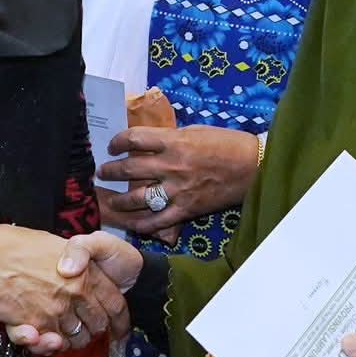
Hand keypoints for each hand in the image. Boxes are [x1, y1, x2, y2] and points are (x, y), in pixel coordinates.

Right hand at [0, 218, 127, 354]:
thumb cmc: (13, 245)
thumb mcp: (55, 244)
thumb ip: (75, 260)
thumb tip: (81, 272)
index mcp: (85, 273)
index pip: (115, 303)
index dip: (120, 319)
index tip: (120, 328)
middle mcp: (74, 295)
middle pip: (97, 325)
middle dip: (94, 331)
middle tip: (88, 332)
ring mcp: (54, 312)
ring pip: (74, 339)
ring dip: (71, 341)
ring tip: (63, 335)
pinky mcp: (33, 326)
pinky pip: (49, 345)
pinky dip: (47, 346)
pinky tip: (44, 338)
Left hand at [96, 125, 259, 238]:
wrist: (252, 166)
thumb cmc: (227, 144)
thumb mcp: (195, 132)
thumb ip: (170, 138)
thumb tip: (148, 143)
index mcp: (174, 141)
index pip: (134, 138)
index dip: (118, 141)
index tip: (113, 146)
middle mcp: (171, 165)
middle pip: (129, 168)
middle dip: (111, 170)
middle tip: (103, 172)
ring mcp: (177, 189)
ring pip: (137, 197)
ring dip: (120, 199)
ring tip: (112, 199)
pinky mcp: (186, 209)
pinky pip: (157, 221)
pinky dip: (142, 224)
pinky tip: (132, 223)